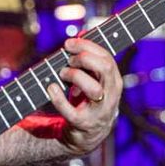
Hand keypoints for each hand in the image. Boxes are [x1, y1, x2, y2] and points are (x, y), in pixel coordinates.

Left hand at [46, 38, 121, 155]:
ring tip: (62, 74)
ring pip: (92, 88)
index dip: (87, 46)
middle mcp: (111, 94)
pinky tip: (51, 88)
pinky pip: (71, 110)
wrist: (88, 133)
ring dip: (73, 75)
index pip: (107, 57)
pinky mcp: (83, 123)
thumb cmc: (89, 99)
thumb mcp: (94, 78)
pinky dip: (58, 97)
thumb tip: (82, 32)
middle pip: (104, 68)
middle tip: (69, 59)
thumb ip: (89, 57)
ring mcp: (99, 110)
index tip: (69, 44)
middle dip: (84, 58)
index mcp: (114, 80)